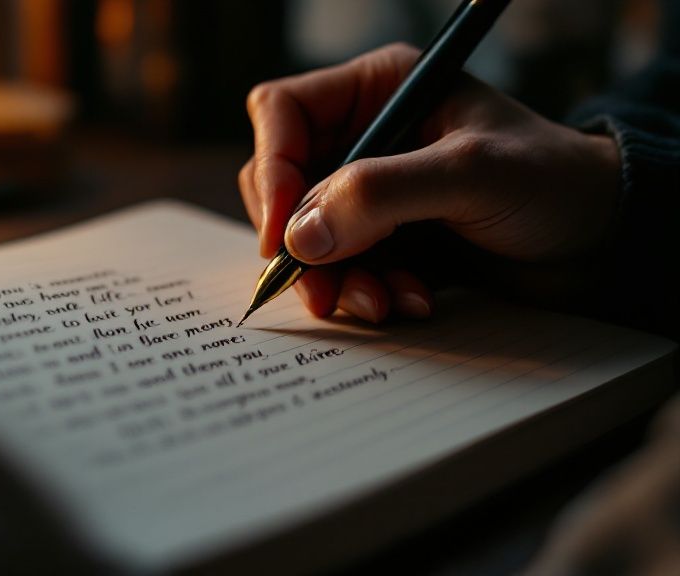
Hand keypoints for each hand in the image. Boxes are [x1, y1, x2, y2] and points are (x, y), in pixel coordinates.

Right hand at [239, 43, 620, 322]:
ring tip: (381, 303)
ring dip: (336, 278)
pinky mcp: (383, 236)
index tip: (281, 234)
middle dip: (302, 241)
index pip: (284, 113)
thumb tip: (298, 236)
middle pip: (283, 182)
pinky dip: (365, 291)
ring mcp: (371, 190)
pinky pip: (341, 267)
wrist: (597, 239)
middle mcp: (364, 136)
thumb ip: (381, 195)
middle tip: (324, 287)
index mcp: (378, 90)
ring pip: (307, 235)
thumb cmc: (550, 180)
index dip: (272, 170)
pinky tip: (409, 300)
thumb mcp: (469, 174)